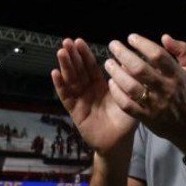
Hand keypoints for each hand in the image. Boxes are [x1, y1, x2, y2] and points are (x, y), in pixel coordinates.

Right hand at [51, 38, 137, 154]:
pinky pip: (66, 97)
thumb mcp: (129, 98)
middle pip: (79, 71)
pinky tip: (55, 73)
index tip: (79, 41)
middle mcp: (89, 91)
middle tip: (67, 41)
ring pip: (71, 80)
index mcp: (101, 86)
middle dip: (72, 56)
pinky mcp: (75, 111)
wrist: (118, 143)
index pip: (91, 67)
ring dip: (65, 66)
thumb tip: (129, 61)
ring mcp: (80, 100)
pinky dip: (60, 85)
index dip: (85, 54)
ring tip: (61, 52)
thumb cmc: (125, 122)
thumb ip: (128, 82)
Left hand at [105, 33, 185, 151]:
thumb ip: (182, 50)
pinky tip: (111, 83)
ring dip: (117, 73)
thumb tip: (164, 37)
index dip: (142, 44)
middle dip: (124, 54)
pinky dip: (117, 93)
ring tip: (109, 63)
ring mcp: (154, 105)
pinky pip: (127, 105)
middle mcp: (165, 89)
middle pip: (140, 69)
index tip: (131, 38)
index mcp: (177, 76)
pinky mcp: (146, 117)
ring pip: (131, 87)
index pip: (158, 56)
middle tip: (113, 45)